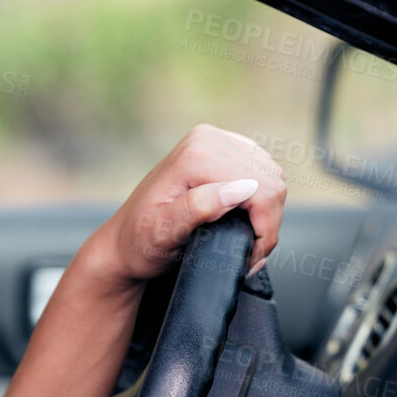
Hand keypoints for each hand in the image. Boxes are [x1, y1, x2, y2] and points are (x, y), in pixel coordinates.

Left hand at [85, 125, 286, 289]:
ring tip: (244, 239)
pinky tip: (242, 218)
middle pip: (272, 181)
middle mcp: (207, 140)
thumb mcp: (163, 233)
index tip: (249, 256)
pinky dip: (260, 201)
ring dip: (266, 213)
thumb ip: (199, 208)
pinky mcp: (222, 150)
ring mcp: (215, 141)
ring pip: (273, 177)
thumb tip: (239, 189)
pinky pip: (263, 172)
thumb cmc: (139, 242)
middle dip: (266, 224)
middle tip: (247, 253)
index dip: (264, 229)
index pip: (262, 189)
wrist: (123, 242)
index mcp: (195, 155)